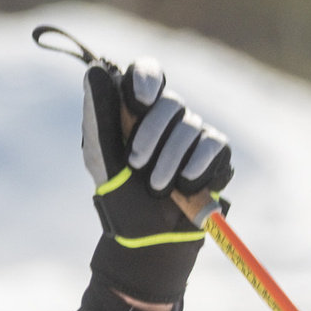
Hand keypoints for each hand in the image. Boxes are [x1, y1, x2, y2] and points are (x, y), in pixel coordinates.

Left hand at [80, 56, 230, 305]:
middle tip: (136, 165)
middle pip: (170, 102)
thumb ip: (99, 117)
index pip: (147, 73)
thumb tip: (94, 70)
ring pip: (190, 127)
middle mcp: (167, 118)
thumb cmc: (120, 199)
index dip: (147, 79)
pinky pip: (214, 146)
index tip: (140, 101)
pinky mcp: (217, 154)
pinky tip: (183, 186)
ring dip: (169, 162)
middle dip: (150, 136)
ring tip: (155, 188)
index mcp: (136, 112)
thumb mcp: (102, 160)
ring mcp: (194, 134)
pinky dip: (195, 168)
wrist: (147, 239)